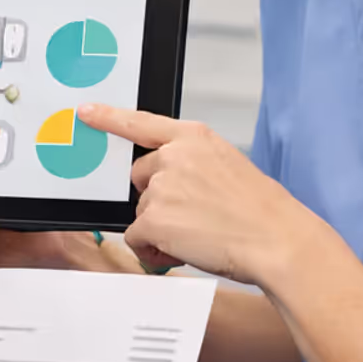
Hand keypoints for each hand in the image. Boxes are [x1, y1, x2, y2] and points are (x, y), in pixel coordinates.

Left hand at [80, 105, 312, 285]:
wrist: (277, 240)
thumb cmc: (260, 211)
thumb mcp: (227, 166)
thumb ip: (192, 164)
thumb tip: (166, 184)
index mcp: (194, 137)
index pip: (140, 122)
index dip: (108, 118)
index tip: (85, 112)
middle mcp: (174, 156)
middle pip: (139, 178)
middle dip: (156, 199)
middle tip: (194, 215)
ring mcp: (162, 186)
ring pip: (141, 212)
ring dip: (160, 228)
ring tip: (199, 234)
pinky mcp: (153, 218)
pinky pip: (137, 238)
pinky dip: (154, 250)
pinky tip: (185, 250)